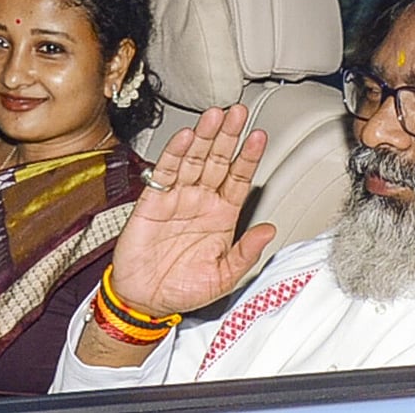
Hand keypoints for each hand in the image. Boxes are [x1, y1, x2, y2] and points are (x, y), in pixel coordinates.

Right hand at [110, 104, 275, 315]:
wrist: (145, 300)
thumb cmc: (182, 289)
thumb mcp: (224, 276)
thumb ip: (246, 253)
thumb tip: (269, 231)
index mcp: (222, 216)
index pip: (239, 179)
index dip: (249, 157)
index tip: (259, 137)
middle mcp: (201, 201)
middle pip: (217, 160)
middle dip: (228, 136)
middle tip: (238, 113)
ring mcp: (177, 199)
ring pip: (193, 160)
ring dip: (204, 137)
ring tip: (215, 116)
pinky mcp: (152, 202)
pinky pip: (165, 173)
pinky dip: (174, 154)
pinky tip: (185, 137)